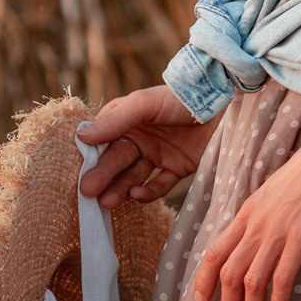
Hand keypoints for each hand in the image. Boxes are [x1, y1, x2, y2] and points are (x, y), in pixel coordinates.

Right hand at [76, 86, 218, 208]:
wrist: (224, 105)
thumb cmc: (179, 98)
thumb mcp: (144, 104)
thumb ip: (115, 121)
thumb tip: (81, 137)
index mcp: (127, 119)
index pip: (103, 141)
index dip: (90, 158)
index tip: (76, 174)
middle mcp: (140, 137)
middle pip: (116, 160)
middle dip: (102, 176)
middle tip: (88, 193)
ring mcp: (158, 153)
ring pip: (133, 175)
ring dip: (120, 189)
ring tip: (108, 202)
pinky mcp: (177, 167)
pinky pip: (159, 184)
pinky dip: (148, 192)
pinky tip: (138, 195)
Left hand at [194, 104, 300, 300]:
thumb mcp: (274, 194)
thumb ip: (261, 218)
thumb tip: (256, 243)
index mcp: (246, 213)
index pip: (213, 252)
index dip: (203, 281)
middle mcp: (256, 224)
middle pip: (228, 273)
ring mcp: (278, 230)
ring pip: (251, 280)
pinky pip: (282, 277)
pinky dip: (277, 299)